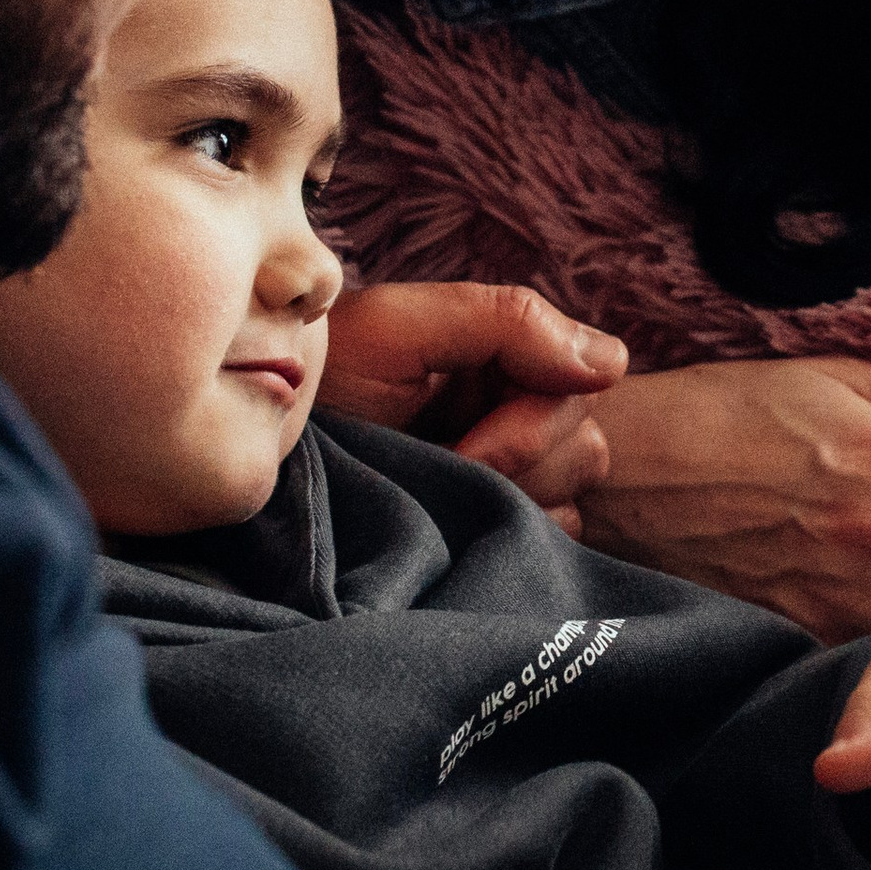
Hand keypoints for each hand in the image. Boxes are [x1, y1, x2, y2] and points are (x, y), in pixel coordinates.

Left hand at [322, 283, 626, 534]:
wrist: (258, 459)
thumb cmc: (320, 383)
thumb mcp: (401, 330)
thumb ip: (508, 322)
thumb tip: (612, 363)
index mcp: (505, 356)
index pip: (580, 388)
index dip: (526, 424)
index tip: (459, 440)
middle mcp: (518, 412)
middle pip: (583, 448)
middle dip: (512, 465)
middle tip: (435, 471)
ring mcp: (507, 478)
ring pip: (569, 500)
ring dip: (506, 507)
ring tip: (433, 500)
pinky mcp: (490, 533)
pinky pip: (547, 547)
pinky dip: (506, 547)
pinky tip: (451, 538)